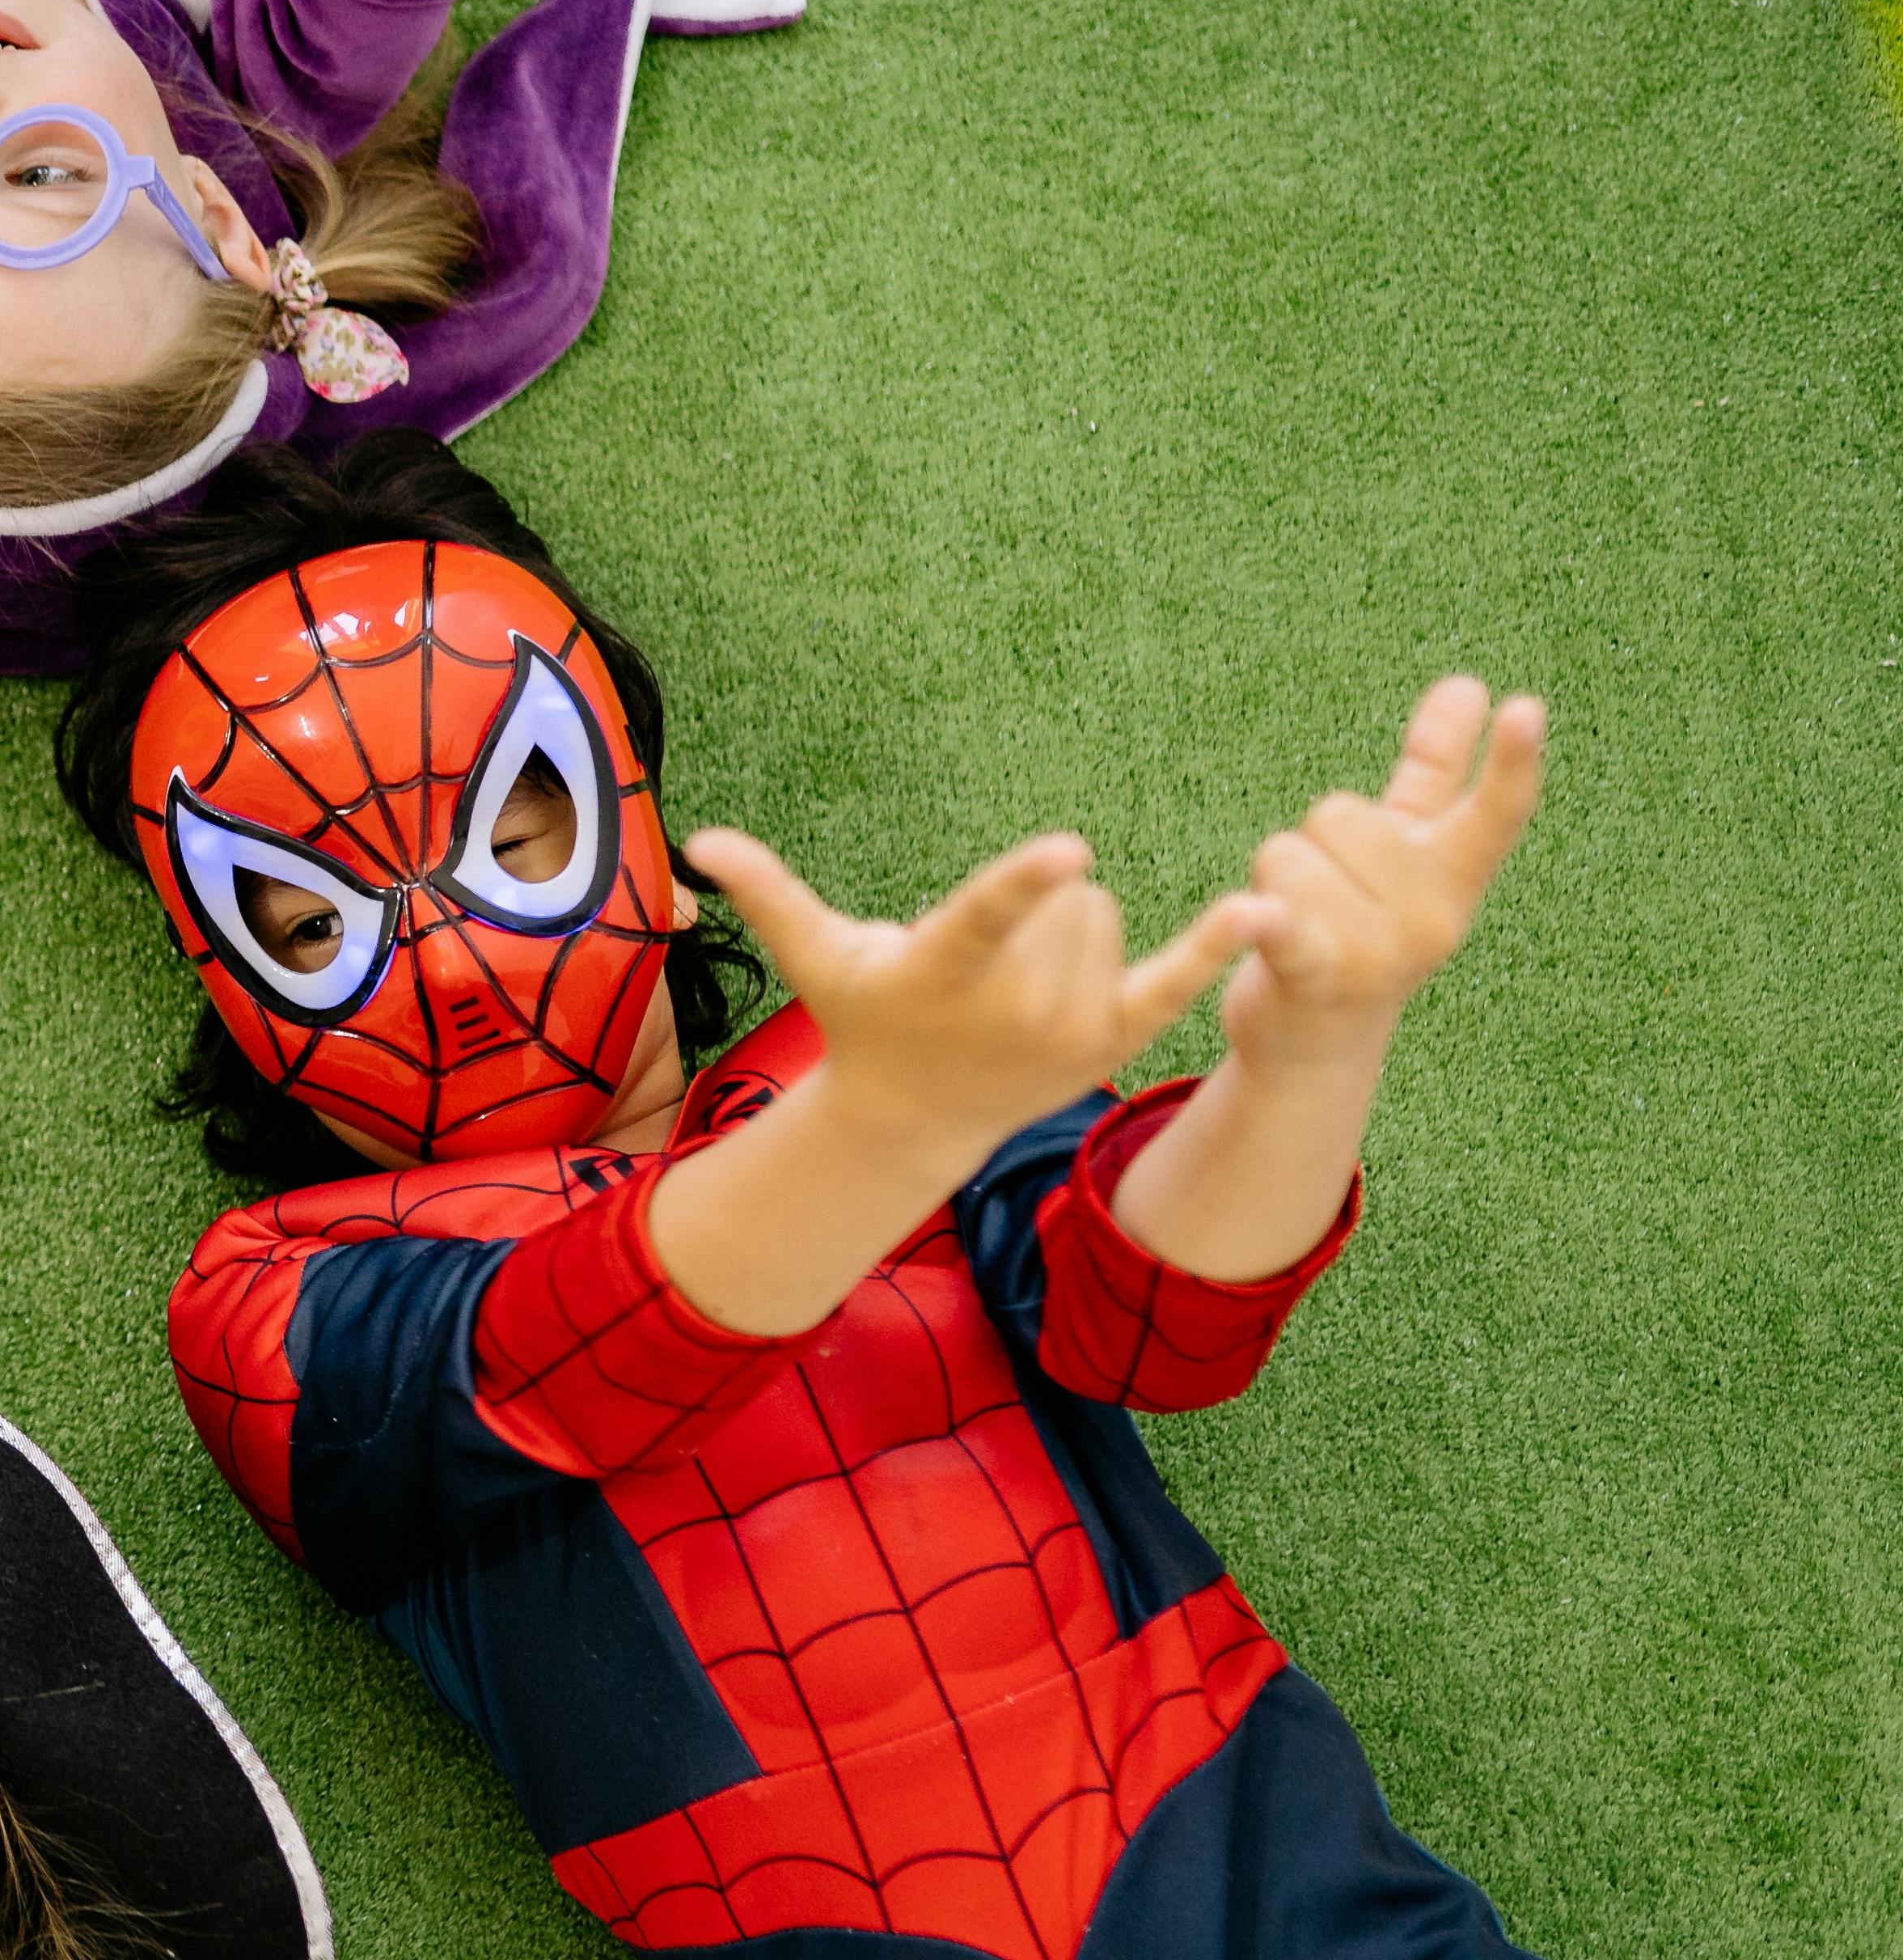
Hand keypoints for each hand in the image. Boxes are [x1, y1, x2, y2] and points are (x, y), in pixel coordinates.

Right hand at [690, 826, 1271, 1175]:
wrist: (916, 1118)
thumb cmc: (864, 1017)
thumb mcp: (817, 958)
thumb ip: (770, 893)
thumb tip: (697, 841)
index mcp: (942, 970)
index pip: (988, 917)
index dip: (1026, 883)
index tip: (1071, 846)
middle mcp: (1010, 1008)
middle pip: (1066, 903)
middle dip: (1034, 910)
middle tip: (984, 966)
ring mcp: (1066, 1031)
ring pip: (1105, 923)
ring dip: (1071, 935)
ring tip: (1020, 983)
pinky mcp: (1111, 1044)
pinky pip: (1174, 983)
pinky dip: (1215, 950)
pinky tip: (1261, 915)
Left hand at [1213, 678, 1545, 1078]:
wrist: (1318, 1041)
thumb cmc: (1363, 925)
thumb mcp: (1408, 849)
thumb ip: (1437, 768)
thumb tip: (1471, 683)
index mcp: (1455, 878)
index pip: (1493, 812)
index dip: (1510, 761)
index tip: (1525, 707)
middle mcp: (1432, 918)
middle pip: (1339, 814)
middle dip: (1315, 843)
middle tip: (1327, 899)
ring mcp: (1378, 954)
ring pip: (1290, 852)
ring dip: (1274, 880)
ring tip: (1297, 926)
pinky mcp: (1314, 979)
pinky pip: (1286, 928)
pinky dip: (1270, 923)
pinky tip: (1260, 916)